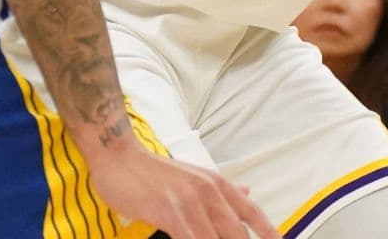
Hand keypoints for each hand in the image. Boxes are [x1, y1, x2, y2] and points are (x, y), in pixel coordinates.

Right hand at [87, 140, 276, 238]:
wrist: (118, 155)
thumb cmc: (152, 172)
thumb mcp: (194, 177)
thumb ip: (221, 189)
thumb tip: (249, 191)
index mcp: (217, 184)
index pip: (252, 212)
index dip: (268, 231)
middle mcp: (209, 192)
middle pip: (237, 234)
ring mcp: (190, 202)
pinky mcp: (169, 212)